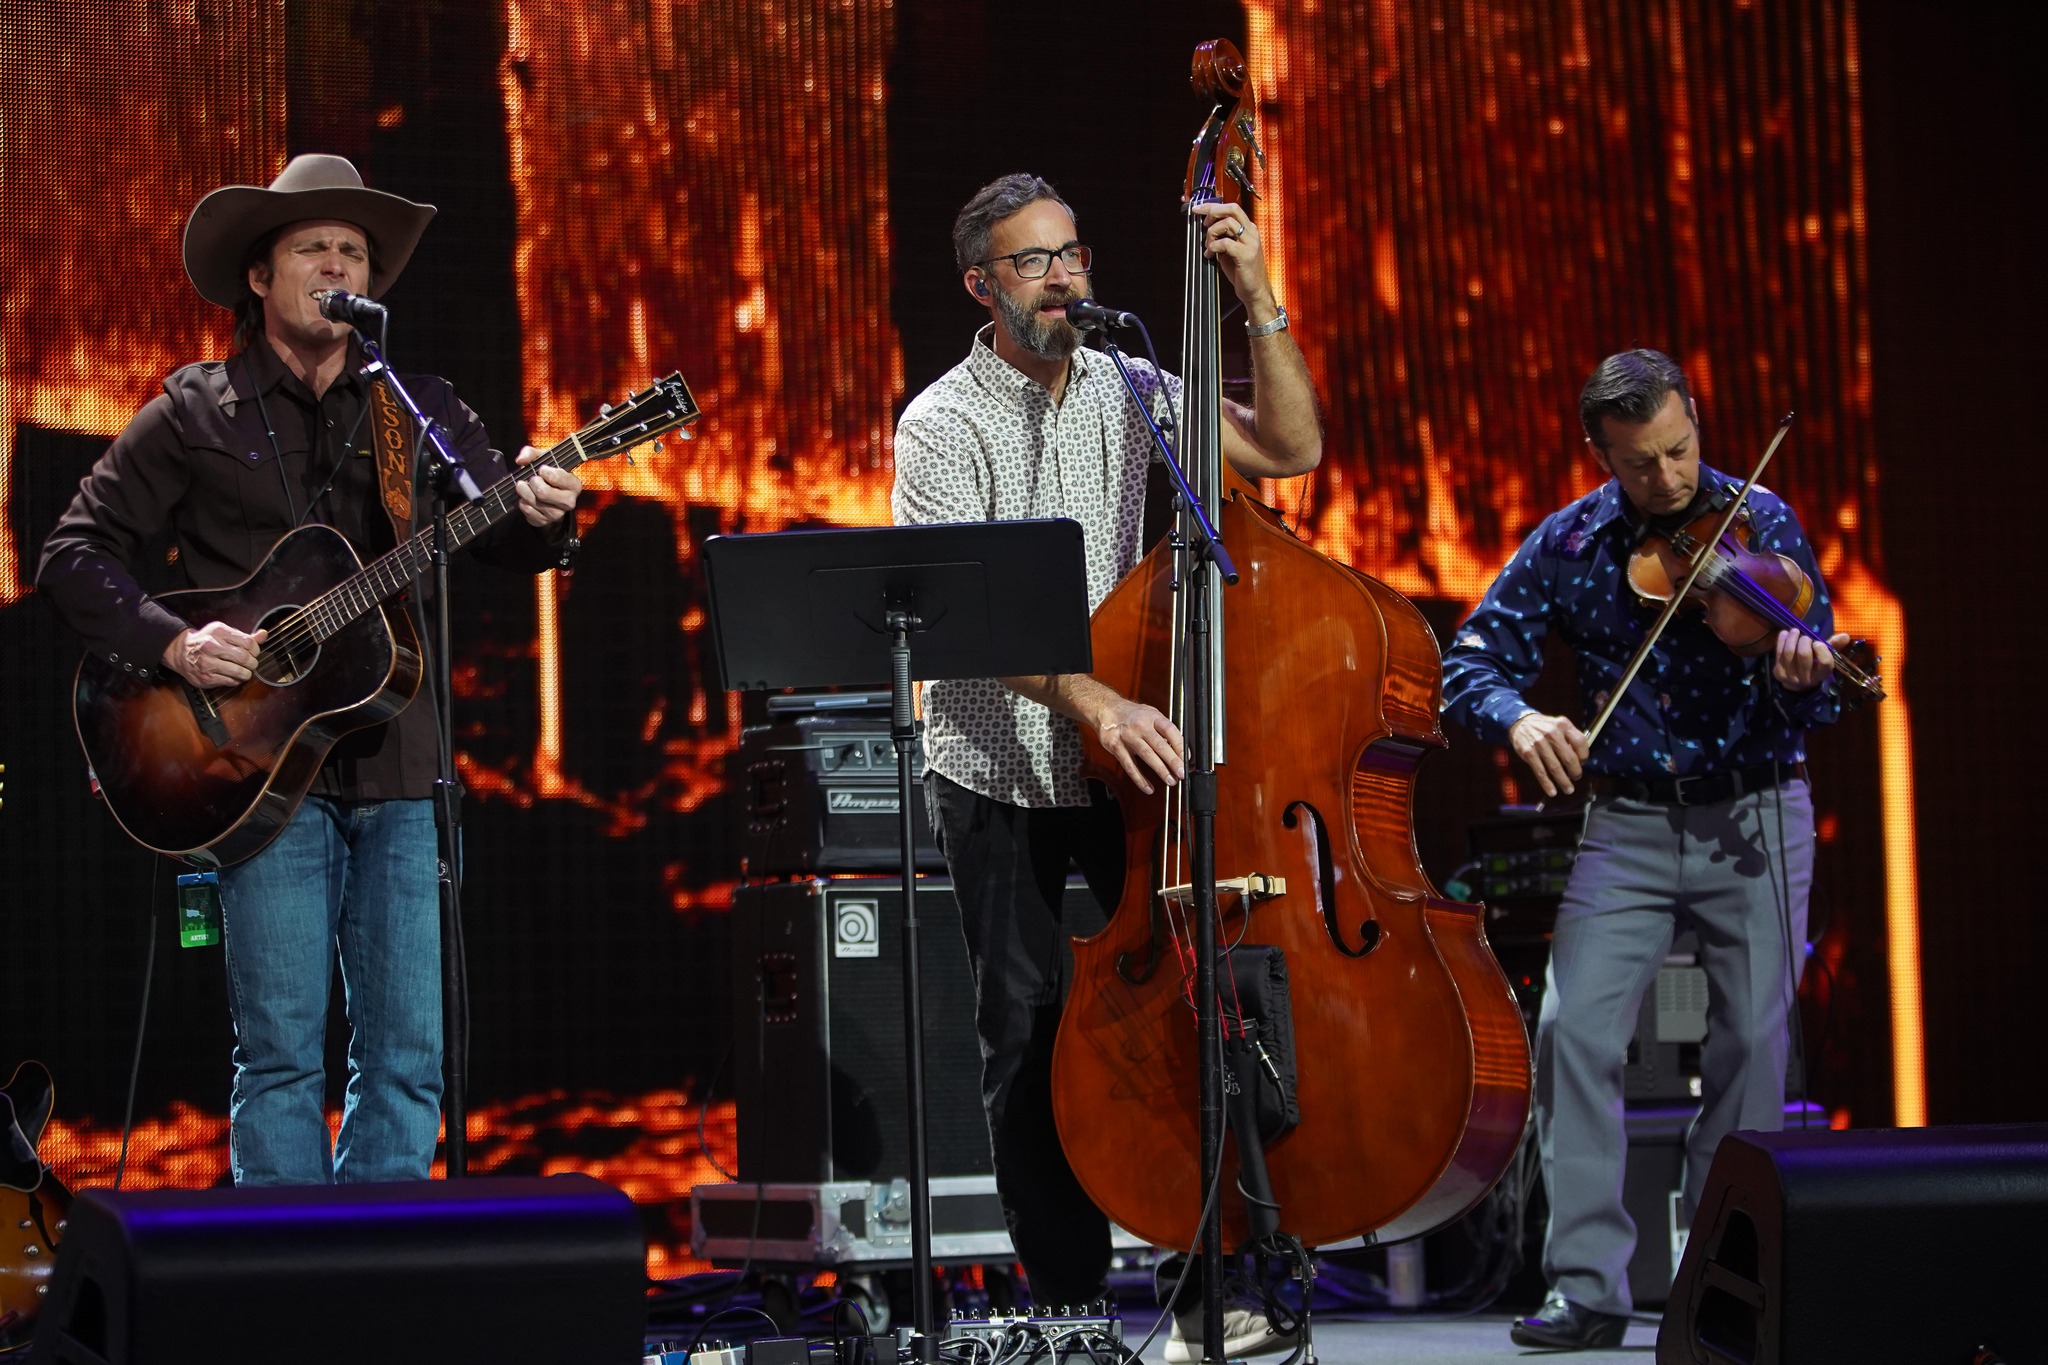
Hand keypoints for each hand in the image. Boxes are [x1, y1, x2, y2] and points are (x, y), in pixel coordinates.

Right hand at [163, 621, 267, 688]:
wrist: (180, 652)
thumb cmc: (206, 641)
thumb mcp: (223, 633)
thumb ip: (244, 636)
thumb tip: (264, 634)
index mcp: (218, 633)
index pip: (248, 642)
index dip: (256, 650)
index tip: (254, 652)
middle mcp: (211, 646)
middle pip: (244, 658)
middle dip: (253, 663)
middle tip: (251, 664)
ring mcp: (207, 663)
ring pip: (239, 672)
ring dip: (247, 673)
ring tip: (245, 671)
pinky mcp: (206, 678)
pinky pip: (230, 682)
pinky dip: (236, 680)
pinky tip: (233, 676)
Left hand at [515, 445, 581, 527]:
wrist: (548, 490)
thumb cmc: (548, 473)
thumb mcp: (543, 459)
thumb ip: (531, 453)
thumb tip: (521, 460)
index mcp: (574, 484)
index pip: (557, 478)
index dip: (545, 472)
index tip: (542, 469)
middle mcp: (569, 501)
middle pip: (543, 493)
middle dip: (533, 483)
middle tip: (531, 479)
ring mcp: (558, 514)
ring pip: (535, 503)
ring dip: (524, 493)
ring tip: (523, 486)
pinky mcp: (545, 521)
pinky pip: (530, 514)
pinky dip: (524, 505)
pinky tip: (525, 499)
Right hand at [1094, 697, 1186, 795]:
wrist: (1106, 709)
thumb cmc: (1132, 714)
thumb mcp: (1151, 714)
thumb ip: (1164, 730)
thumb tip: (1180, 750)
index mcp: (1152, 716)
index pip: (1170, 730)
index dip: (1180, 745)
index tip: (1186, 758)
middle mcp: (1140, 725)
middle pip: (1159, 744)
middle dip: (1172, 761)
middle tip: (1181, 773)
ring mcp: (1128, 736)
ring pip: (1146, 755)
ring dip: (1160, 769)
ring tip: (1170, 780)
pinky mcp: (1116, 746)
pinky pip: (1129, 765)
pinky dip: (1139, 778)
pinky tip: (1148, 787)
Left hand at [1190, 201, 1276, 321]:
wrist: (1254, 290)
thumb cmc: (1242, 271)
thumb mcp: (1230, 249)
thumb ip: (1223, 236)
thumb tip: (1206, 227)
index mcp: (1248, 229)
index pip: (1231, 208)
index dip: (1213, 206)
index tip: (1198, 209)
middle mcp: (1251, 232)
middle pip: (1232, 209)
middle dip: (1213, 212)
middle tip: (1204, 224)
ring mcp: (1250, 243)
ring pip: (1227, 224)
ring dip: (1212, 233)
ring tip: (1208, 246)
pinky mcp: (1246, 255)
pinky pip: (1225, 243)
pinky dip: (1213, 247)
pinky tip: (1210, 255)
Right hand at [1509, 711, 1589, 797]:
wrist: (1521, 723)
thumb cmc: (1544, 727)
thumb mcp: (1559, 725)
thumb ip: (1569, 739)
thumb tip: (1579, 760)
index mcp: (1563, 725)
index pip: (1580, 742)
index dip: (1584, 756)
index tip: (1582, 763)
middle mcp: (1552, 733)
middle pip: (1569, 758)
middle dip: (1575, 772)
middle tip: (1576, 777)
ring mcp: (1539, 743)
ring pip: (1555, 768)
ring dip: (1563, 782)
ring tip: (1568, 789)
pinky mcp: (1528, 753)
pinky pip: (1540, 772)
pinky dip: (1547, 784)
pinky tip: (1552, 791)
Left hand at [1775, 630, 1845, 691]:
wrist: (1796, 683)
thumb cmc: (1814, 666)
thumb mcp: (1825, 658)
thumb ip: (1834, 646)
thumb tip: (1845, 635)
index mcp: (1822, 675)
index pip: (1825, 663)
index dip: (1822, 650)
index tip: (1818, 642)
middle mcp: (1806, 678)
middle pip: (1804, 655)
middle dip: (1804, 641)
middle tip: (1805, 637)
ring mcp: (1790, 676)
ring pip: (1789, 652)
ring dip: (1792, 638)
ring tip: (1795, 631)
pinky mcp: (1778, 673)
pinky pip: (1778, 653)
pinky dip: (1782, 640)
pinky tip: (1785, 633)